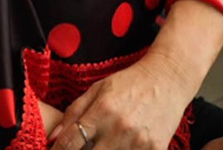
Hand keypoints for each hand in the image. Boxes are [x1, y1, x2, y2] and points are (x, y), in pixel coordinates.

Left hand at [49, 53, 196, 149]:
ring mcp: (138, 142)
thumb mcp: (99, 88)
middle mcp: (119, 128)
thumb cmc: (130, 83)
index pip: (71, 142)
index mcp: (103, 110)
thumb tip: (54, 137)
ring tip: (104, 144)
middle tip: (83, 147)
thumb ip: (74, 112)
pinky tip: (122, 146)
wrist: (168, 79)